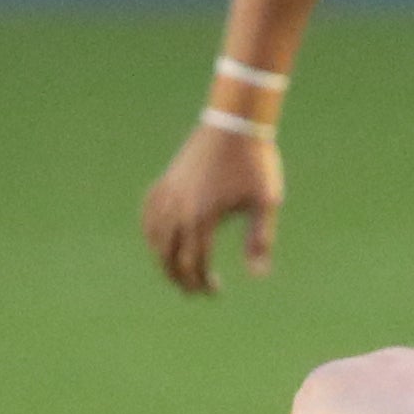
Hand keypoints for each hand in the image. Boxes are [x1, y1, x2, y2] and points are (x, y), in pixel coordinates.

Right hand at [141, 122, 282, 295]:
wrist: (235, 123)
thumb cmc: (255, 162)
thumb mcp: (265, 202)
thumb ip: (259, 240)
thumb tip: (258, 276)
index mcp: (203, 218)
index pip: (194, 264)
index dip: (202, 283)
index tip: (215, 291)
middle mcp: (178, 209)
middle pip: (169, 257)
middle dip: (179, 279)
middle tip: (193, 291)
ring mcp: (168, 194)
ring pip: (155, 238)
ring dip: (163, 260)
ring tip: (176, 273)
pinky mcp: (165, 180)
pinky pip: (149, 214)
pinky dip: (151, 233)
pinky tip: (159, 240)